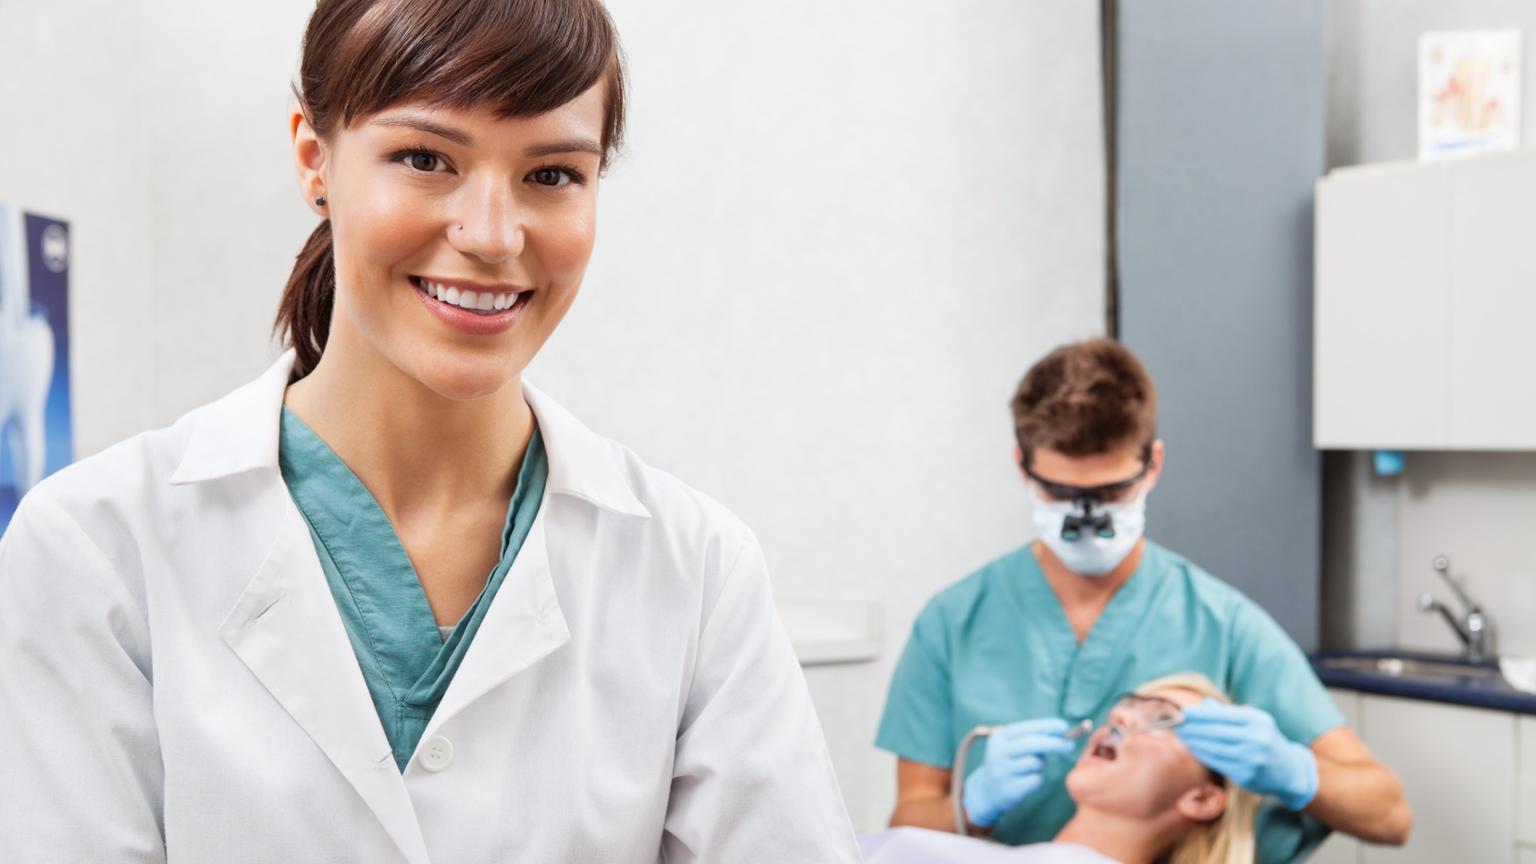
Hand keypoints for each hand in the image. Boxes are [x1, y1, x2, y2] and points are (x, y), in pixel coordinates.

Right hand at [962, 718, 1073, 827]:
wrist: (988, 791)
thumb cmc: (1010, 763)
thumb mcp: (1014, 746)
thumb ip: (1034, 738)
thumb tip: (1063, 733)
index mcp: (999, 737)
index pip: (1026, 728)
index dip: (1046, 726)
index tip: (1064, 726)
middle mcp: (997, 752)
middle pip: (1031, 743)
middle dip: (1053, 743)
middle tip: (1069, 745)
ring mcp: (1001, 771)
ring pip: (1034, 762)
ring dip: (1041, 764)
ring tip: (1032, 768)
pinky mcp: (1008, 789)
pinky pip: (1035, 779)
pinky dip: (1037, 778)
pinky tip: (1027, 780)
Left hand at [1175, 700, 1318, 810]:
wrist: (1289, 771)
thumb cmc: (1265, 739)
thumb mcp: (1254, 721)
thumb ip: (1229, 713)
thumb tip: (1203, 705)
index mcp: (1257, 721)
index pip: (1222, 715)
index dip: (1199, 714)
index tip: (1182, 711)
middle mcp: (1256, 739)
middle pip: (1215, 731)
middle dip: (1192, 726)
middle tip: (1174, 722)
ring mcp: (1251, 759)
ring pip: (1214, 748)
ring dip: (1193, 741)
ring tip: (1180, 734)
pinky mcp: (1246, 776)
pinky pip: (1217, 763)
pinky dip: (1202, 754)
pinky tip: (1192, 748)